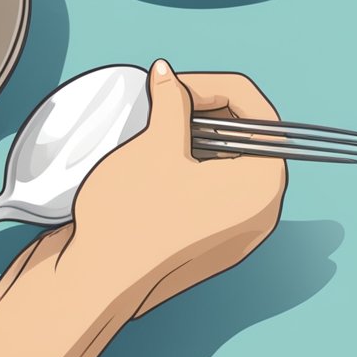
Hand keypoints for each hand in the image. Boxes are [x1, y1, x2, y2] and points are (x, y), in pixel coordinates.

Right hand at [66, 59, 287, 315]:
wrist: (93, 281)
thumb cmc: (130, 218)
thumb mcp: (155, 145)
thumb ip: (172, 101)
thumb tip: (169, 75)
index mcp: (263, 186)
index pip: (259, 116)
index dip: (214, 88)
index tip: (174, 85)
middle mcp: (259, 213)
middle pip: (245, 141)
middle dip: (203, 113)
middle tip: (162, 104)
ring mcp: (234, 233)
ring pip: (224, 167)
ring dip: (191, 140)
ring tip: (152, 134)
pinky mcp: (206, 243)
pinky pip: (207, 193)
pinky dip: (184, 169)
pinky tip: (149, 166)